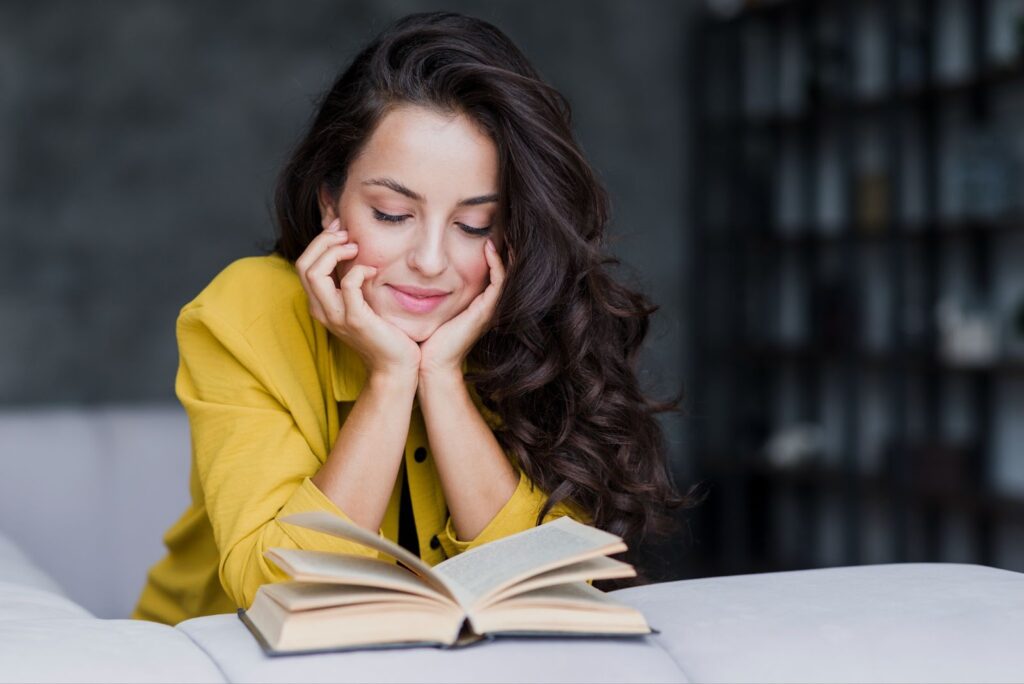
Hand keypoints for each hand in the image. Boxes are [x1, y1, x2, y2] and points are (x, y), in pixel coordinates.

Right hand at [296, 219, 420, 378]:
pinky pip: (348, 286)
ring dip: (334, 252)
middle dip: (323, 241)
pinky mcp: (356, 320)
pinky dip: (359, 271)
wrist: (395, 365)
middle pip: (304, 264)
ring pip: (315, 273)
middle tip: (347, 234)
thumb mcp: (363, 301)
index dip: (319, 241)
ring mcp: (337, 316)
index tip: (341, 229)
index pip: (304, 264)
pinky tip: (373, 270)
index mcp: (321, 304)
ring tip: (356, 247)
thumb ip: (353, 279)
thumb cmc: (383, 331)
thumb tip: (354, 246)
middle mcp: (323, 310)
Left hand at [418, 238, 505, 379]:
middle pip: (505, 270)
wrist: (431, 364)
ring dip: (506, 252)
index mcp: (479, 304)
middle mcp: (488, 305)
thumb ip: (432, 290)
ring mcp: (489, 308)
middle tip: (502, 225)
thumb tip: (417, 269)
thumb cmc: (427, 338)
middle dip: (505, 248)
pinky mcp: (486, 311)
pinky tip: (489, 248)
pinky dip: (497, 264)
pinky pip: (499, 282)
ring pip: (507, 274)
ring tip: (502, 230)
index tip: (488, 231)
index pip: (494, 271)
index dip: (494, 252)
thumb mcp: (433, 306)